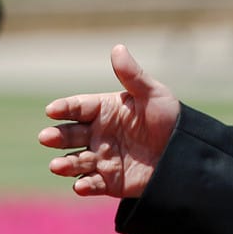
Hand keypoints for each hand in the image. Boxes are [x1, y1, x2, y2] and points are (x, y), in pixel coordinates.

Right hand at [38, 44, 179, 198]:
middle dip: (57, 137)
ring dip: (65, 164)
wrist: (187, 153)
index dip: (64, 108)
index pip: (78, 107)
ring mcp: (102, 158)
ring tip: (57, 165)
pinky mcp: (110, 181)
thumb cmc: (169, 118)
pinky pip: (93, 184)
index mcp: (104, 110)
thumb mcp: (153, 94)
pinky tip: (80, 185)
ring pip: (77, 161)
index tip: (51, 110)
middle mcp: (98, 134)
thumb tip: (117, 48)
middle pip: (71, 134)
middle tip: (46, 138)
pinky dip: (84, 186)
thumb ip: (132, 75)